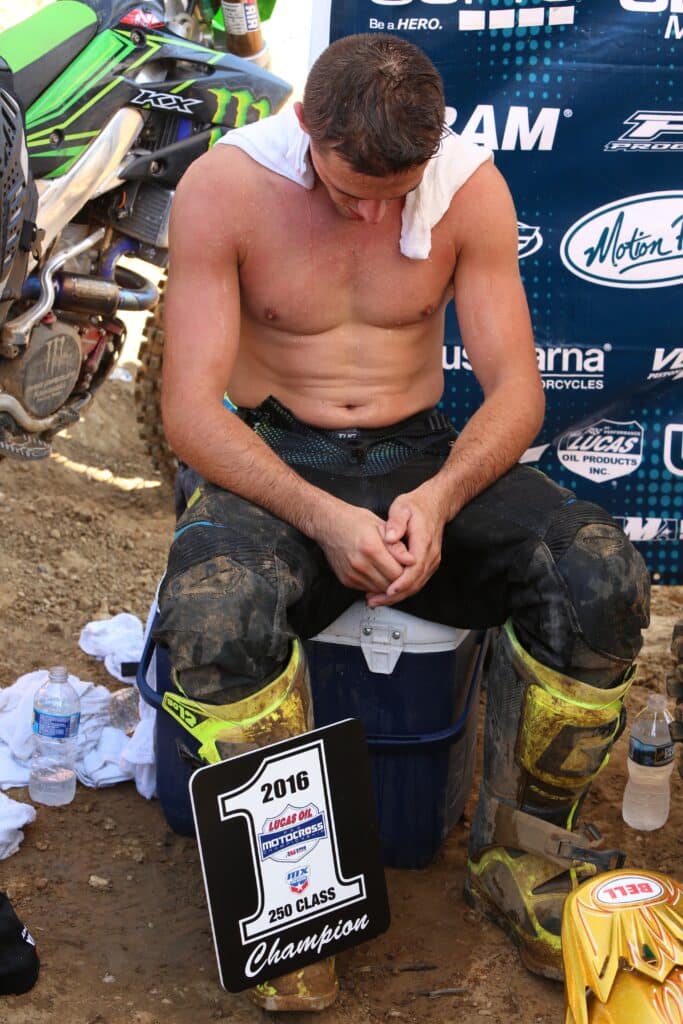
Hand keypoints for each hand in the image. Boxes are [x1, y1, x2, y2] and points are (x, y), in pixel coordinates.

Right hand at [316, 502, 414, 593]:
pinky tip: (376, 571)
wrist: (328, 523)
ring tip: (389, 569)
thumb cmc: (354, 521)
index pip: (399, 573)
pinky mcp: (347, 580)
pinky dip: (376, 583)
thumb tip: (411, 560)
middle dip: (400, 580)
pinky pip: (368, 589)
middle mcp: (360, 564)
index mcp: (372, 548)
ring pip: (380, 590)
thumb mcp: (381, 526)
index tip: (409, 565)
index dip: (408, 571)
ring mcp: (352, 574)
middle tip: (402, 569)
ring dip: (388, 584)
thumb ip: (398, 546)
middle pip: (390, 584)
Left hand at [366, 485, 446, 606]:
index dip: (401, 583)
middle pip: (416, 583)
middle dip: (396, 595)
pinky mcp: (429, 564)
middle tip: (376, 601)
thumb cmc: (416, 506)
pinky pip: (417, 581)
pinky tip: (388, 593)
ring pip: (417, 585)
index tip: (387, 591)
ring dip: (398, 596)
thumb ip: (396, 523)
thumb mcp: (402, 507)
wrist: (434, 505)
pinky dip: (403, 590)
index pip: (414, 568)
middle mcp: (431, 554)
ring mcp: (432, 561)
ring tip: (377, 600)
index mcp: (424, 541)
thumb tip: (389, 537)